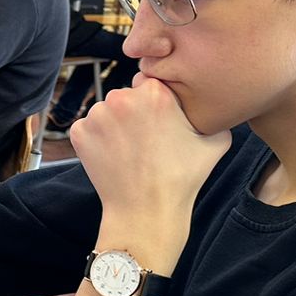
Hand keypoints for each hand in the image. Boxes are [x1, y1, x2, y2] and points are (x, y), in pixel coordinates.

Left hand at [67, 74, 230, 267]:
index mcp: (155, 92)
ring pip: (107, 112)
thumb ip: (214, 111)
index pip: (151, 84)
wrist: (146, 211)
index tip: (161, 123)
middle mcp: (122, 97)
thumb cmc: (183, 178)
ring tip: (131, 152)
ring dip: (115, 126)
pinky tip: (114, 157)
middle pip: (127, 96)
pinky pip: (89, 128)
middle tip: (147, 142)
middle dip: (135, 113)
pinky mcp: (79, 132)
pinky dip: (98, 140)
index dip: (157, 104)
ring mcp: (97, 115)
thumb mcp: (216, 139)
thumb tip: (216, 101)